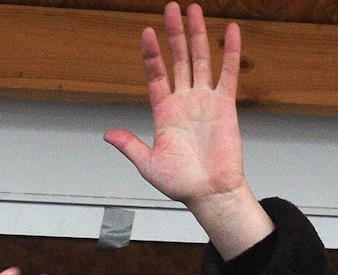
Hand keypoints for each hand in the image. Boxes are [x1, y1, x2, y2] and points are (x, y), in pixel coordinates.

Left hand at [104, 3, 272, 257]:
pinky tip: (229, 30)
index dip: (151, 54)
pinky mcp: (225, 105)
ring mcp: (205, 101)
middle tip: (170, 8)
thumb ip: (130, 145)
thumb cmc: (181, 183)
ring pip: (200, 60)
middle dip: (174, 34)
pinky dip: (230, 52)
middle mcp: (184, 101)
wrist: (209, 193)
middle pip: (178, 59)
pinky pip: (228, 74)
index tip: (146, 33)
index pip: (156, 75)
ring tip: (192, 10)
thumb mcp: (148, 164)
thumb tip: (107, 134)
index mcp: (164, 112)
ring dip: (197, 35)